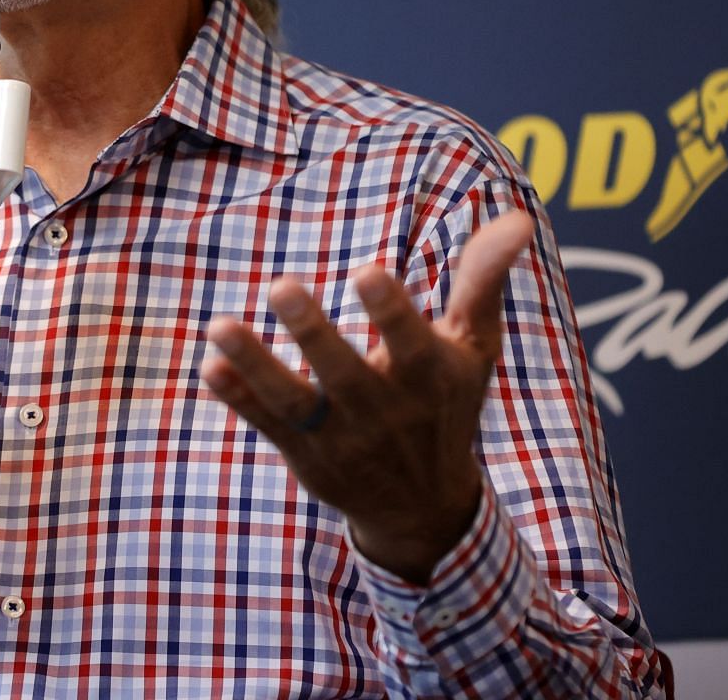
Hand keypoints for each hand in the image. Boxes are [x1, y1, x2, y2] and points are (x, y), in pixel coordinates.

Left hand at [200, 210, 534, 584]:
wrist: (424, 509)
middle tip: (281, 284)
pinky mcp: (304, 453)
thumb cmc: (448, 404)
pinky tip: (209, 367)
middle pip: (343, 374)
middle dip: (312, 333)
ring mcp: (340, 436)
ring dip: (256, 365)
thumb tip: (518, 217)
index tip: (368, 271)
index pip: (411, 342)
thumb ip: (485, 280)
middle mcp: (384, 410)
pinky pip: (267, 425)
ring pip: (293, 401)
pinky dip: (238, 399)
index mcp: (429, 376)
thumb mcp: (475, 347)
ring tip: (220, 327)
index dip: (391, 311)